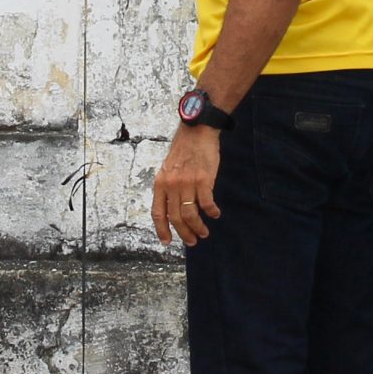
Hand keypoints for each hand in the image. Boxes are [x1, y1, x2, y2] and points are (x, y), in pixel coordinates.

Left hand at [151, 125, 222, 245]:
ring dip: (198, 227)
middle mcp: (171, 184)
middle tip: (192, 241)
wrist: (196, 131)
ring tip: (203, 232)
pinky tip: (215, 214)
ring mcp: (187, 182)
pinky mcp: (203, 180)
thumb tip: (172, 209)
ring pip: (190, 214)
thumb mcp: (168, 169)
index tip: (167, 242)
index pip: (158, 212)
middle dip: (184, 233)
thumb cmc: (183, 150)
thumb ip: (168, 188)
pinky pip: (207, 203)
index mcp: (160, 183)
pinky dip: (211, 212)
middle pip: (175, 217)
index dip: (161, 229)